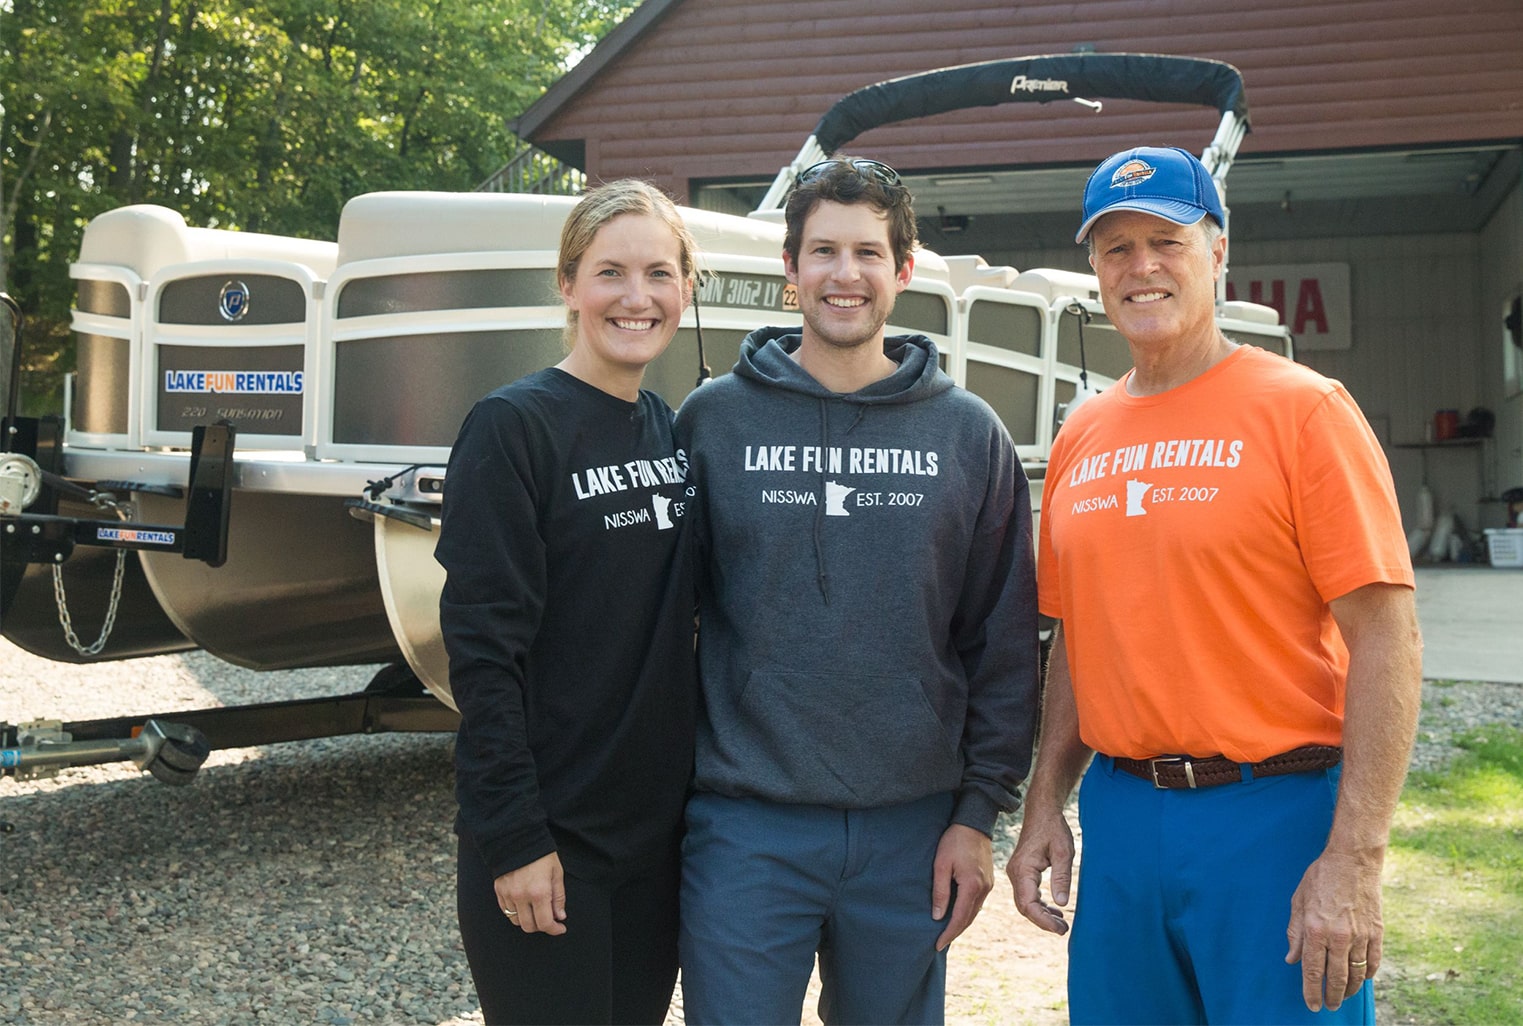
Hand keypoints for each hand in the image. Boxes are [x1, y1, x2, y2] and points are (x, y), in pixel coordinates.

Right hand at [495, 851, 567, 934]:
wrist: (519, 838)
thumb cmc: (541, 854)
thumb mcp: (556, 873)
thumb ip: (559, 897)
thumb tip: (560, 916)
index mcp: (539, 892)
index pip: (545, 923)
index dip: (554, 930)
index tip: (560, 928)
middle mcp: (522, 896)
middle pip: (529, 926)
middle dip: (541, 927)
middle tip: (549, 920)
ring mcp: (508, 894)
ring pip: (516, 921)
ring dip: (527, 920)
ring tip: (536, 911)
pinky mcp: (499, 890)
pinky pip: (506, 911)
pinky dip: (516, 913)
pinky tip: (524, 905)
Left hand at [931, 824, 993, 950]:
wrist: (974, 823)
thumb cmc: (954, 841)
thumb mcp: (941, 864)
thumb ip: (940, 891)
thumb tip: (937, 916)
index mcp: (972, 886)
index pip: (959, 918)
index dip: (948, 934)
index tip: (937, 945)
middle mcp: (984, 889)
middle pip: (968, 919)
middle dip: (954, 933)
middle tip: (940, 943)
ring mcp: (988, 886)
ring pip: (974, 912)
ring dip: (961, 923)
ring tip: (946, 932)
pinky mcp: (988, 881)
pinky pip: (977, 903)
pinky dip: (967, 912)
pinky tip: (958, 915)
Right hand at [1004, 806, 1073, 935]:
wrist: (1042, 812)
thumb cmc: (1053, 828)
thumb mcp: (1063, 852)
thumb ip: (1062, 877)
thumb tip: (1062, 904)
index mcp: (1023, 869)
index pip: (1028, 904)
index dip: (1043, 920)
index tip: (1060, 929)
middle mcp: (1015, 873)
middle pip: (1024, 907)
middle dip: (1043, 921)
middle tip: (1064, 929)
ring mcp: (1017, 873)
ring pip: (1025, 903)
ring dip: (1041, 915)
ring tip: (1061, 924)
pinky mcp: (1022, 872)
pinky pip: (1027, 895)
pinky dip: (1039, 905)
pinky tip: (1054, 910)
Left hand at [1285, 849, 1383, 1010]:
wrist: (1352, 861)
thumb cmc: (1321, 878)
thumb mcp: (1298, 901)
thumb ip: (1295, 933)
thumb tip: (1292, 959)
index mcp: (1315, 929)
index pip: (1312, 970)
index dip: (1311, 991)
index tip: (1312, 1004)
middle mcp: (1338, 936)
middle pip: (1336, 978)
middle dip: (1332, 996)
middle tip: (1329, 1005)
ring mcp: (1360, 935)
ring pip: (1356, 974)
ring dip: (1350, 990)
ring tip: (1344, 996)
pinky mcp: (1377, 932)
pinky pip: (1373, 961)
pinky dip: (1368, 973)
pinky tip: (1362, 978)